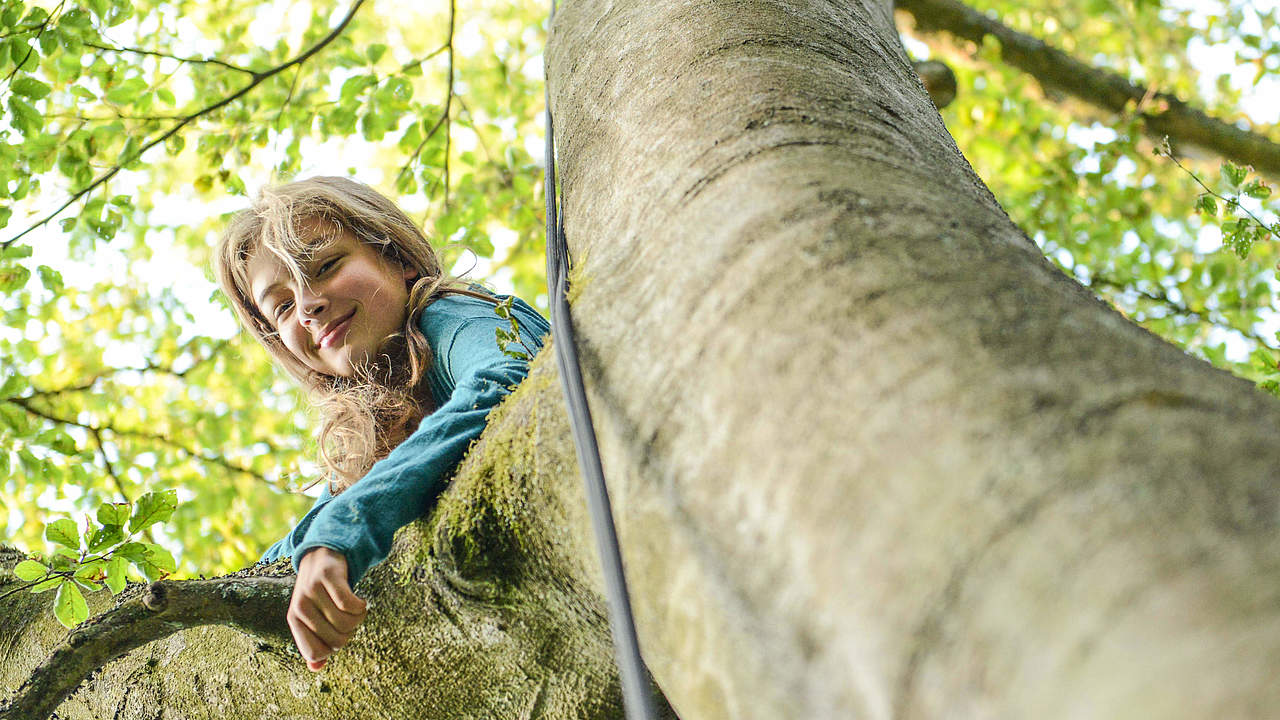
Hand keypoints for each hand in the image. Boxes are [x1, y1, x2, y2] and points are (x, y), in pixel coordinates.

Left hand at [288, 547, 367, 670]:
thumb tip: (316, 668)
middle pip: (336, 640)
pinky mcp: (328, 576)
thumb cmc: (320, 592)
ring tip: (357, 610)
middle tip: (350, 620)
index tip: (337, 635)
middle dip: (349, 634)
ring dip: (359, 619)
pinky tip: (362, 602)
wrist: (321, 555)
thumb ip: (315, 642)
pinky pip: (350, 604)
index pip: (314, 653)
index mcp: (294, 620)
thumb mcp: (313, 617)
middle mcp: (300, 607)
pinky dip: (362, 607)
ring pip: (346, 623)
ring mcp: (312, 591)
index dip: (331, 649)